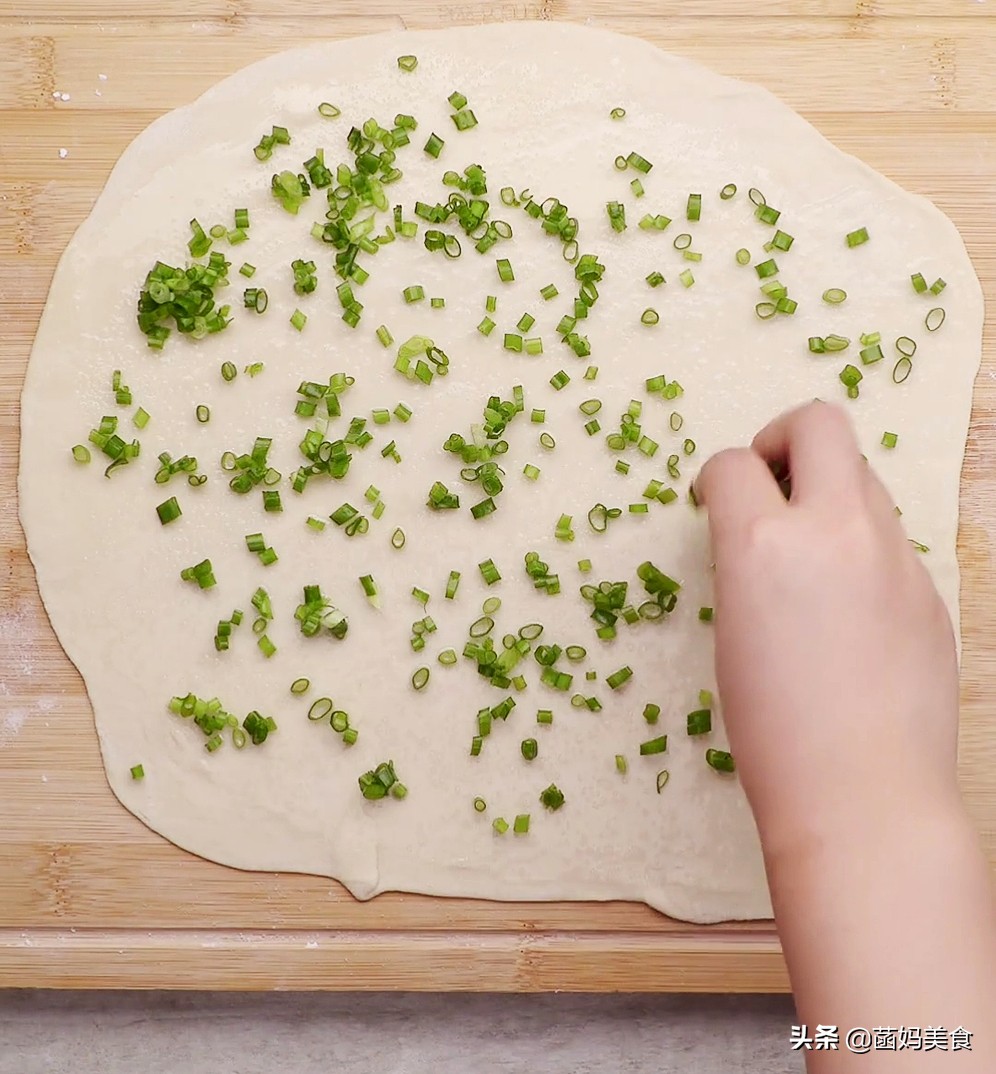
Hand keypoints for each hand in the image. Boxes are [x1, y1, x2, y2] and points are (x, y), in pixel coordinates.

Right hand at [696, 401, 960, 853]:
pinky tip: (849, 606)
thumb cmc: (772, 729)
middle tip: (768, 481)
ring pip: (863, 474)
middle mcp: (834, 529)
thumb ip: (747, 560)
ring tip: (809, 550)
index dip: (714, 478)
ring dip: (827, 490)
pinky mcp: (928, 587)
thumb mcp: (731, 630)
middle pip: (818, 423)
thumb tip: (759, 531)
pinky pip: (890, 536)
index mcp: (762, 542)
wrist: (860, 792)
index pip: (731, 463)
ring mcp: (892, 554)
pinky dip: (861, 545)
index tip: (714, 500)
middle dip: (782, 438)